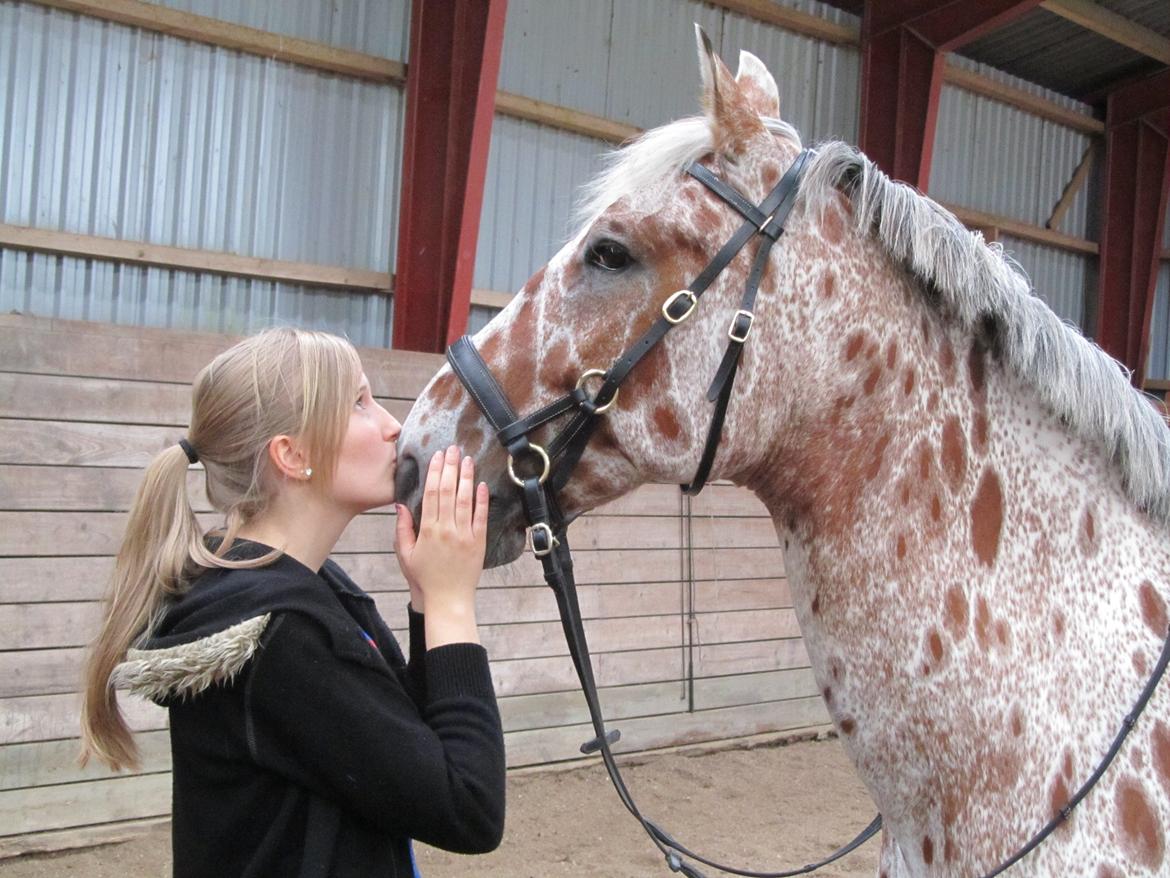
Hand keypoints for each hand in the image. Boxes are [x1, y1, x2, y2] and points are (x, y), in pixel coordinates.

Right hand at [395, 445, 488, 647]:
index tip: (438, 456)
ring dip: (467, 478)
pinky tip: (482, 485)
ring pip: (466, 500)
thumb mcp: (405, 553)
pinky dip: (482, 500)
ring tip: (468, 460)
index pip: (432, 493)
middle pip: (450, 491)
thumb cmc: (424, 577)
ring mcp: (464, 535)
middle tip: (453, 449)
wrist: (447, 599)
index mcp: (428, 530)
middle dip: (451, 467)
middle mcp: (447, 529)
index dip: (436, 472)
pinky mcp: (478, 543)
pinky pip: (481, 517)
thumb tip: (400, 504)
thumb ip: (402, 528)